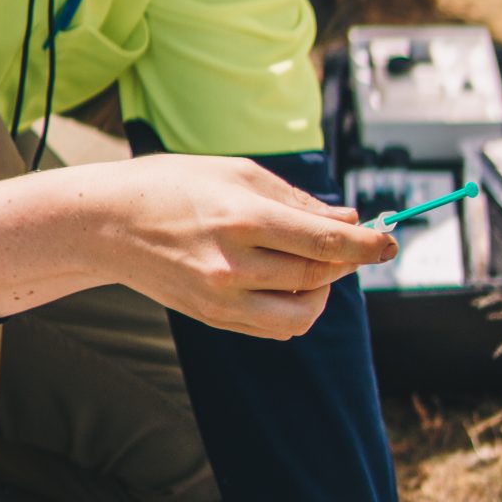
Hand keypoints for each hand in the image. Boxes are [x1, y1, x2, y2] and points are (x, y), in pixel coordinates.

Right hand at [40, 153, 387, 335]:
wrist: (110, 223)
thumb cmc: (177, 185)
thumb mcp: (240, 174)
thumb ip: (298, 202)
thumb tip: (349, 221)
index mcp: (241, 218)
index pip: (322, 243)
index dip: (365, 246)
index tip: (391, 242)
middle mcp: (233, 265)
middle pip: (317, 277)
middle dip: (346, 261)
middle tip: (352, 243)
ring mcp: (221, 299)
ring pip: (301, 314)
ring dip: (323, 291)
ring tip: (314, 263)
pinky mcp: (214, 319)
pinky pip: (275, 326)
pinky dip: (295, 307)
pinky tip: (287, 280)